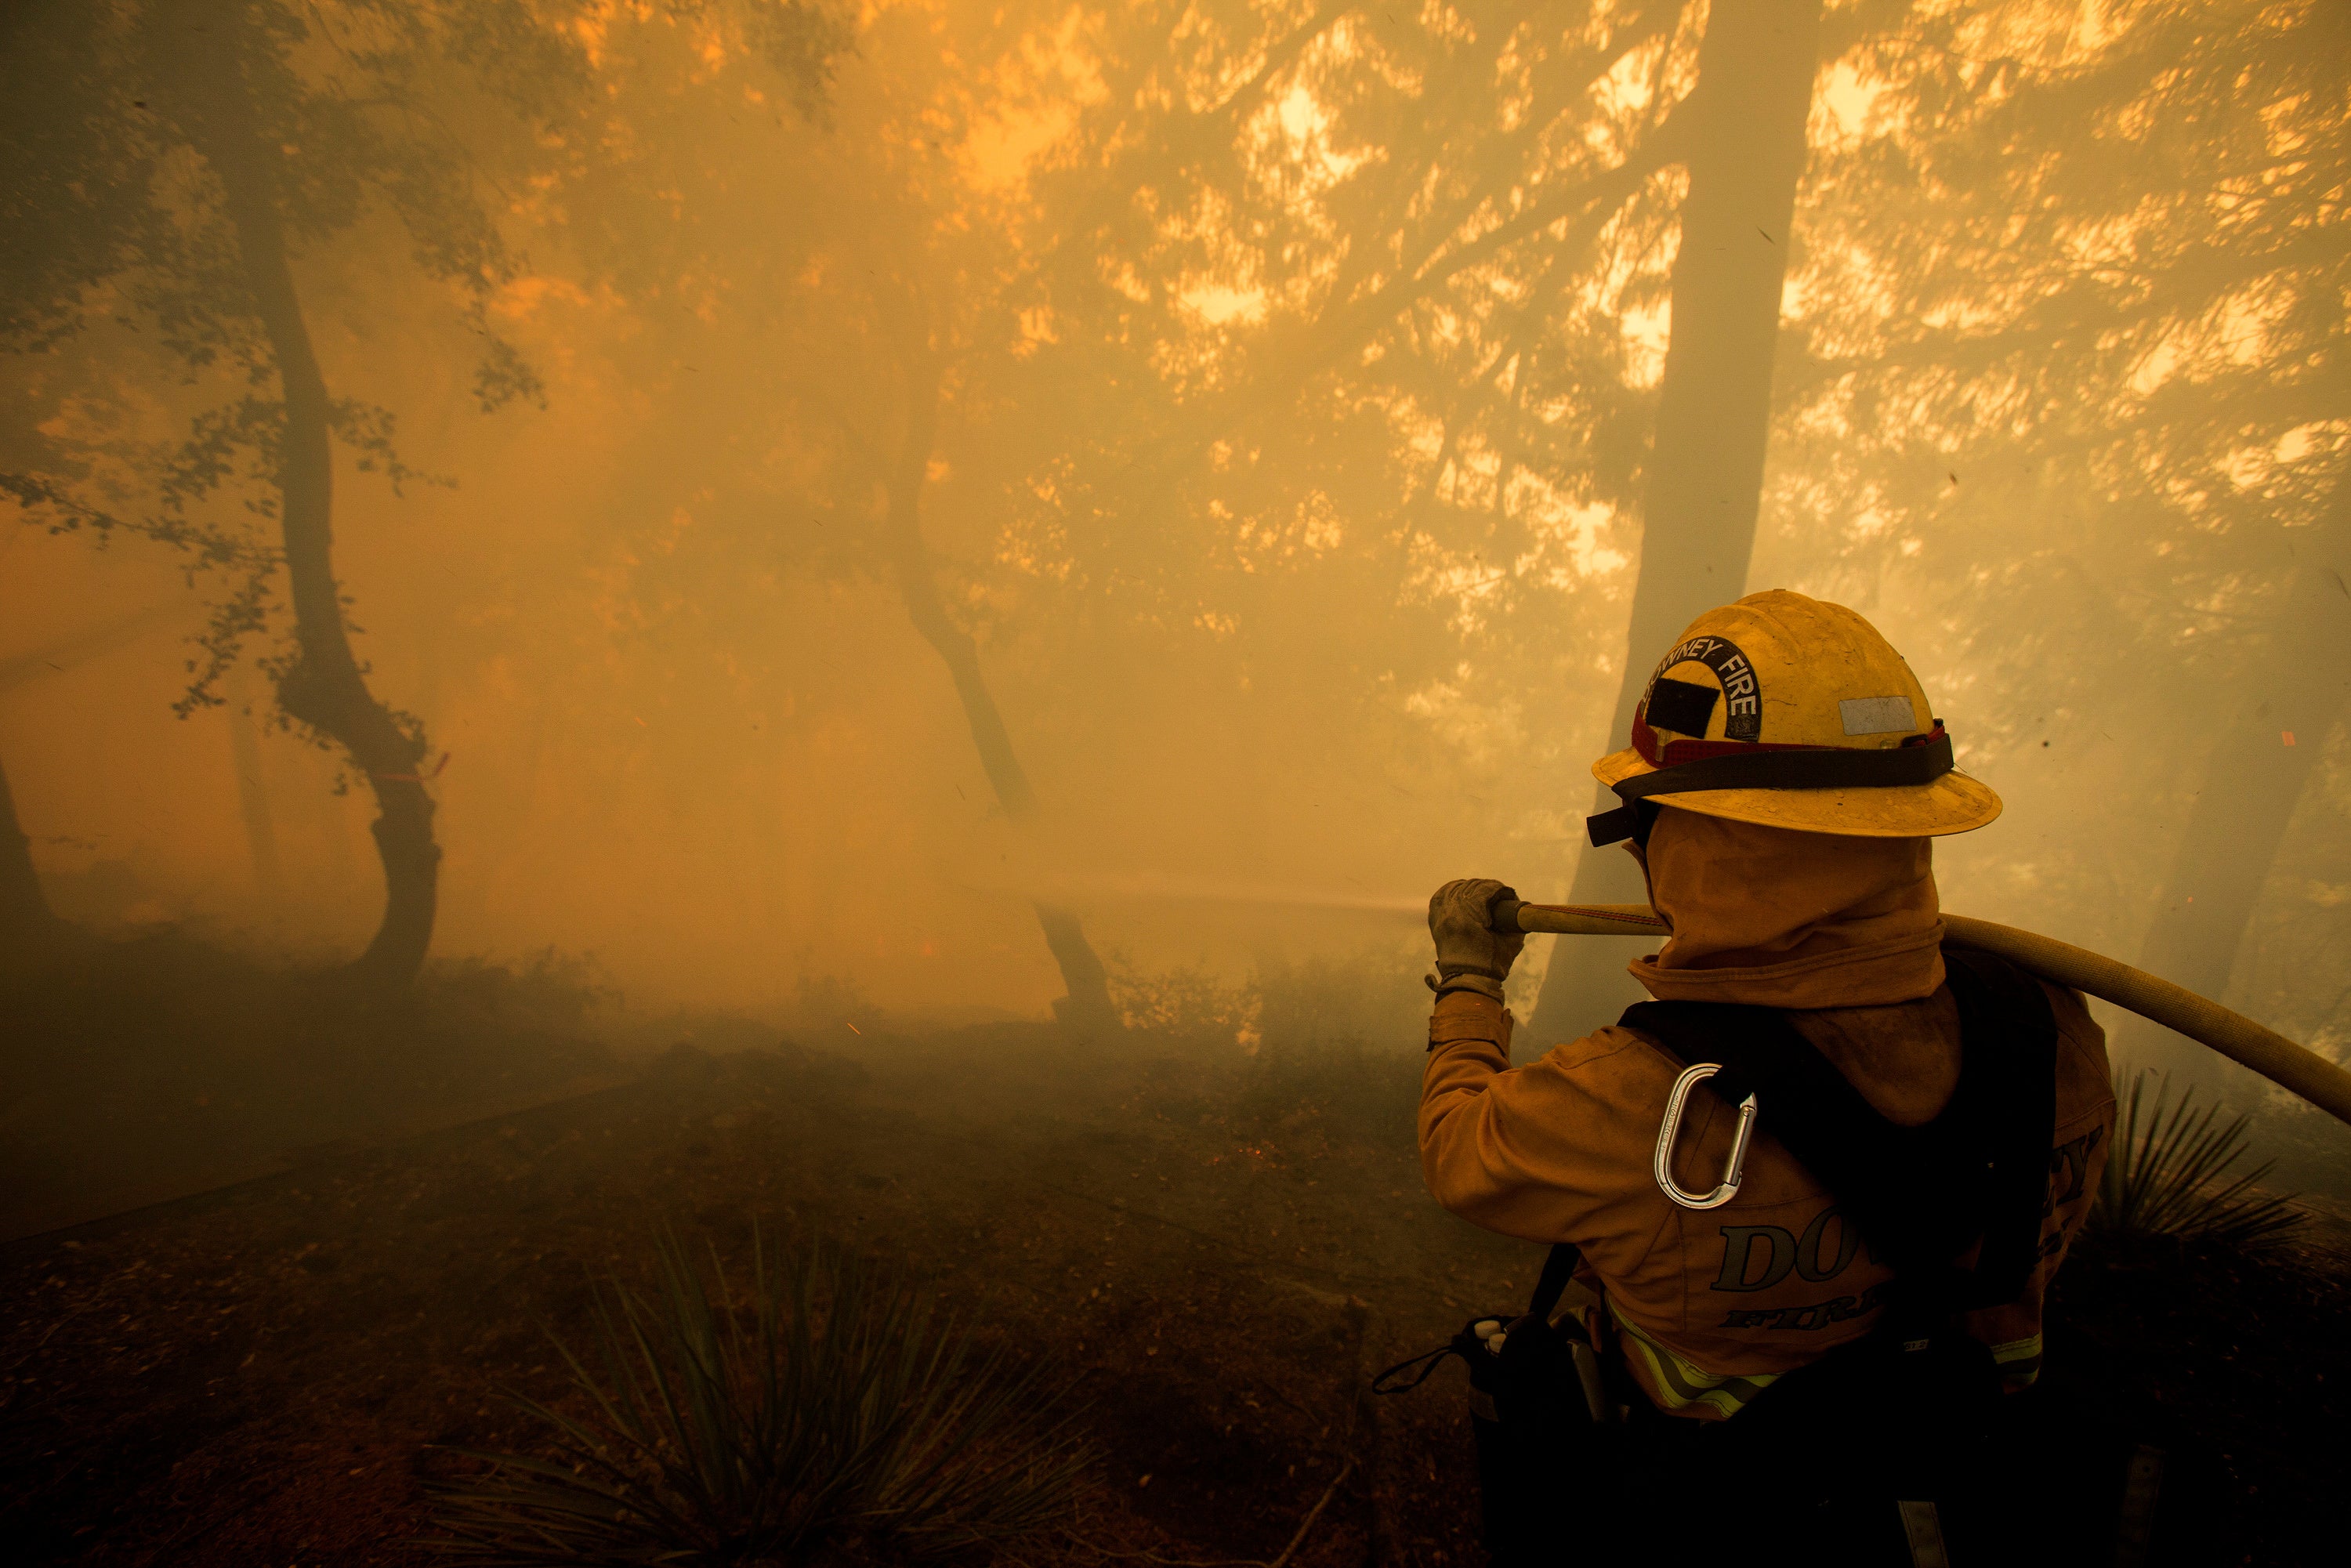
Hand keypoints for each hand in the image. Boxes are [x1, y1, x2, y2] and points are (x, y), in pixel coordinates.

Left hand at [1428, 878, 1524, 1000]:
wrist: (1467, 981)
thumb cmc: (1491, 965)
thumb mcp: (1511, 942)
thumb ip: (1516, 920)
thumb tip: (1517, 904)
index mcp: (1467, 918)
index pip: (1483, 890)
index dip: (1498, 889)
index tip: (1507, 894)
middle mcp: (1450, 914)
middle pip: (1469, 887)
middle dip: (1486, 888)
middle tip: (1498, 895)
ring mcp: (1440, 917)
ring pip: (1454, 889)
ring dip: (1470, 888)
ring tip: (1482, 894)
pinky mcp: (1436, 922)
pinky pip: (1441, 897)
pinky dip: (1452, 891)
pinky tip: (1461, 892)